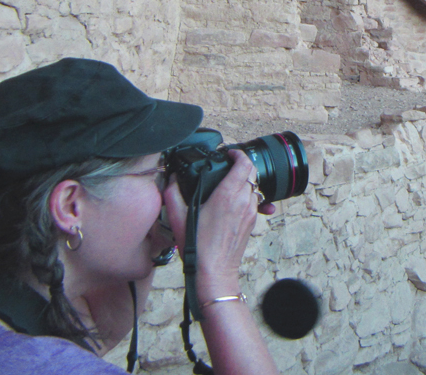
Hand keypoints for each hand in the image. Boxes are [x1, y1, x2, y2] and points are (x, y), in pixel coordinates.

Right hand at [163, 149, 262, 297]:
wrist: (214, 272)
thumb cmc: (198, 247)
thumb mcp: (178, 218)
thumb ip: (172, 195)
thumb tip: (170, 180)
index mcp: (228, 195)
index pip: (243, 164)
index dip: (238, 154)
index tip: (229, 153)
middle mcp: (243, 201)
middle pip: (252, 172)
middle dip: (242, 165)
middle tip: (228, 165)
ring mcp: (250, 212)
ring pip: (255, 187)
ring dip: (245, 181)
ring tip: (229, 184)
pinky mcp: (252, 222)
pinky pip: (255, 201)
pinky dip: (246, 196)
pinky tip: (233, 202)